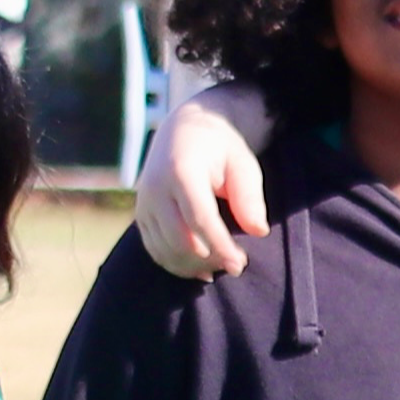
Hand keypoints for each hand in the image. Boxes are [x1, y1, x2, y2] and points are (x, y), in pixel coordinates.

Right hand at [130, 83, 275, 279]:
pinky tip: (202, 268)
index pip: (199, 219)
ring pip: (165, 250)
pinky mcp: (141, 216)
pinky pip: (155, 250)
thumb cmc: (219, 148)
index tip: (240, 263)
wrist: (182, 131)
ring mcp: (144, 204)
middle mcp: (156, 188)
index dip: (220, 246)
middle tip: (237, 264)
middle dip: (210, 258)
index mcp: (181, 170)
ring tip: (222, 265)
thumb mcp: (242, 162)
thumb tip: (258, 230)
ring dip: (195, 266)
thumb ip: (249, 195)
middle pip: (179, 240)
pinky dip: (177, 265)